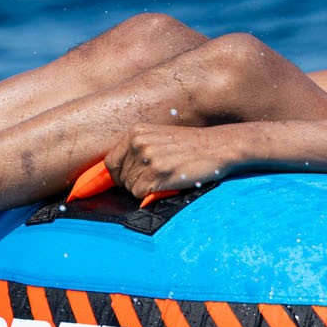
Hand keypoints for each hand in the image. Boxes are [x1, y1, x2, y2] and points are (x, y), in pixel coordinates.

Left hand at [105, 123, 247, 200]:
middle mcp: (138, 143)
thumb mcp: (159, 138)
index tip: (127, 180)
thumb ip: (137, 149)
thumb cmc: (189, 145)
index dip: (118, 175)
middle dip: (132, 183)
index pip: (110, 162)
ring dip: (143, 189)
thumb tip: (114, 173)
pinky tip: (166, 184)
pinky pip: (139, 194)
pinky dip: (150, 194)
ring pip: (129, 187)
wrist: (217, 147)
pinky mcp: (157, 174)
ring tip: (163, 178)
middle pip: (119, 177)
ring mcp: (147, 158)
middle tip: (153, 179)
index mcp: (136, 132)